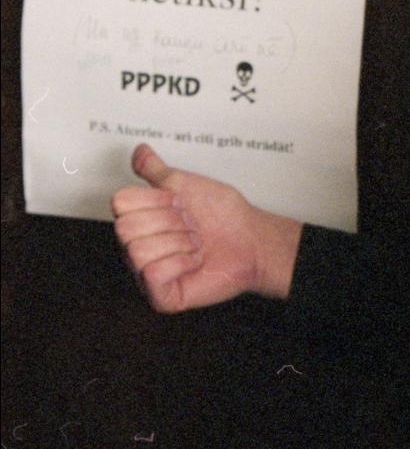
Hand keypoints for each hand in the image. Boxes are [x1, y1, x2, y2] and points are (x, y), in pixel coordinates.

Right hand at [111, 143, 301, 312]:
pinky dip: (181, 262)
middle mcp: (138, 248)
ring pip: (138, 250)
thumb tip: (139, 152)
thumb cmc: (223, 216)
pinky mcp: (161, 297)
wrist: (252, 240)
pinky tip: (193, 261)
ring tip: (193, 244)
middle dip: (168, 220)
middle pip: (125, 227)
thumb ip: (156, 170)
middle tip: (188, 225)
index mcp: (140, 222)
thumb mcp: (185, 184)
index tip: (178, 202)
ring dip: (177, 241)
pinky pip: (153, 273)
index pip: (120, 202)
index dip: (154, 199)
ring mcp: (147, 274)